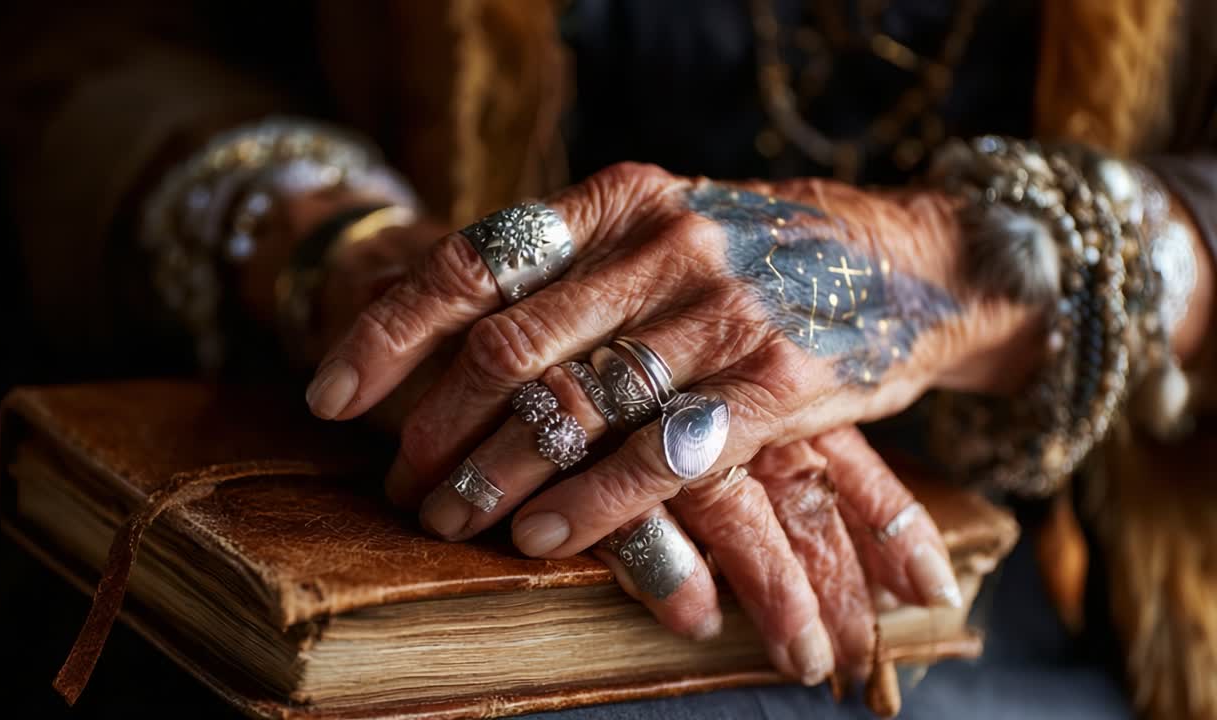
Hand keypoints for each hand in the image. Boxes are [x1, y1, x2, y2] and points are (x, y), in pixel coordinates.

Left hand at [306, 162, 1039, 678]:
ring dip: (494, 475)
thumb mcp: (664, 227)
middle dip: (434, 425)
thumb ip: (573, 263)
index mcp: (619, 200)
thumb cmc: (760, 255)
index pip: (473, 262)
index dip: (390, 333)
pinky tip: (537, 540)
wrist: (909, 261)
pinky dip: (586, 505)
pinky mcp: (778, 380)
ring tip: (446, 519)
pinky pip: (659, 456)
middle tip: (398, 479)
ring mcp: (723, 312)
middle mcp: (663, 245)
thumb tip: (440, 312)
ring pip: (573, 404)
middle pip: (508, 344)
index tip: (333, 396)